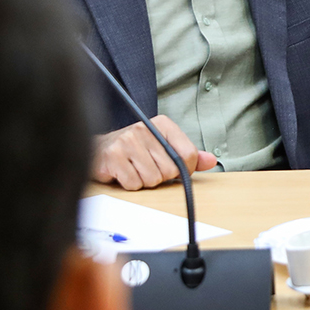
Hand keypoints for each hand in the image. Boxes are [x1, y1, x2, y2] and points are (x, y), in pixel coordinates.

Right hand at [91, 117, 217, 190]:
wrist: (98, 149)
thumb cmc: (135, 150)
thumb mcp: (164, 147)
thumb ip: (188, 155)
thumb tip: (211, 161)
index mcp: (162, 124)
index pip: (188, 154)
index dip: (184, 169)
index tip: (173, 168)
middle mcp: (144, 128)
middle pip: (170, 170)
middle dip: (160, 176)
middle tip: (146, 167)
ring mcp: (127, 141)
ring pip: (152, 179)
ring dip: (144, 181)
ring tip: (134, 169)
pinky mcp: (112, 156)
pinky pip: (134, 184)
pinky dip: (130, 184)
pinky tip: (123, 173)